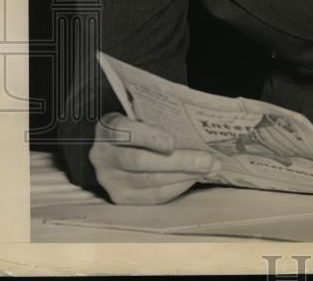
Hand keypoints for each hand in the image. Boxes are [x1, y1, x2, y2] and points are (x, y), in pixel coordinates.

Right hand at [89, 112, 221, 204]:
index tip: (172, 143)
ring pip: (149, 182)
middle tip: (208, 160)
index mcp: (108, 128)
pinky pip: (152, 196)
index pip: (126, 132)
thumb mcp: (141, 115)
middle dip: (179, 161)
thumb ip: (159, 117)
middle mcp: (103, 156)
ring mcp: (110, 180)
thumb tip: (198, 125)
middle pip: (141, 162)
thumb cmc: (138, 125)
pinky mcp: (121, 198)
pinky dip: (177, 187)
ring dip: (183, 176)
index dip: (149, 137)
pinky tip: (193, 178)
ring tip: (209, 168)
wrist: (115, 149)